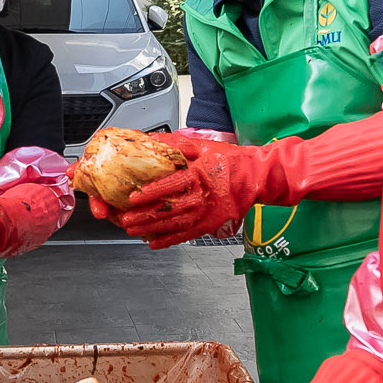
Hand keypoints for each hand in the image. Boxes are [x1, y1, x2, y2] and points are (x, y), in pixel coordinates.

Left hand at [116, 140, 271, 248]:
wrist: (256, 177)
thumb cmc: (232, 161)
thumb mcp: (205, 146)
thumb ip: (179, 145)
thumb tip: (154, 140)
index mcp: (199, 175)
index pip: (171, 186)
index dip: (151, 193)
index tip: (134, 198)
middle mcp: (202, 196)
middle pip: (169, 209)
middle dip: (144, 216)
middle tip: (126, 220)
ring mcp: (206, 213)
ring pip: (174, 224)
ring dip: (152, 229)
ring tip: (133, 230)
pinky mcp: (210, 224)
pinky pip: (187, 235)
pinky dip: (169, 240)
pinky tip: (155, 242)